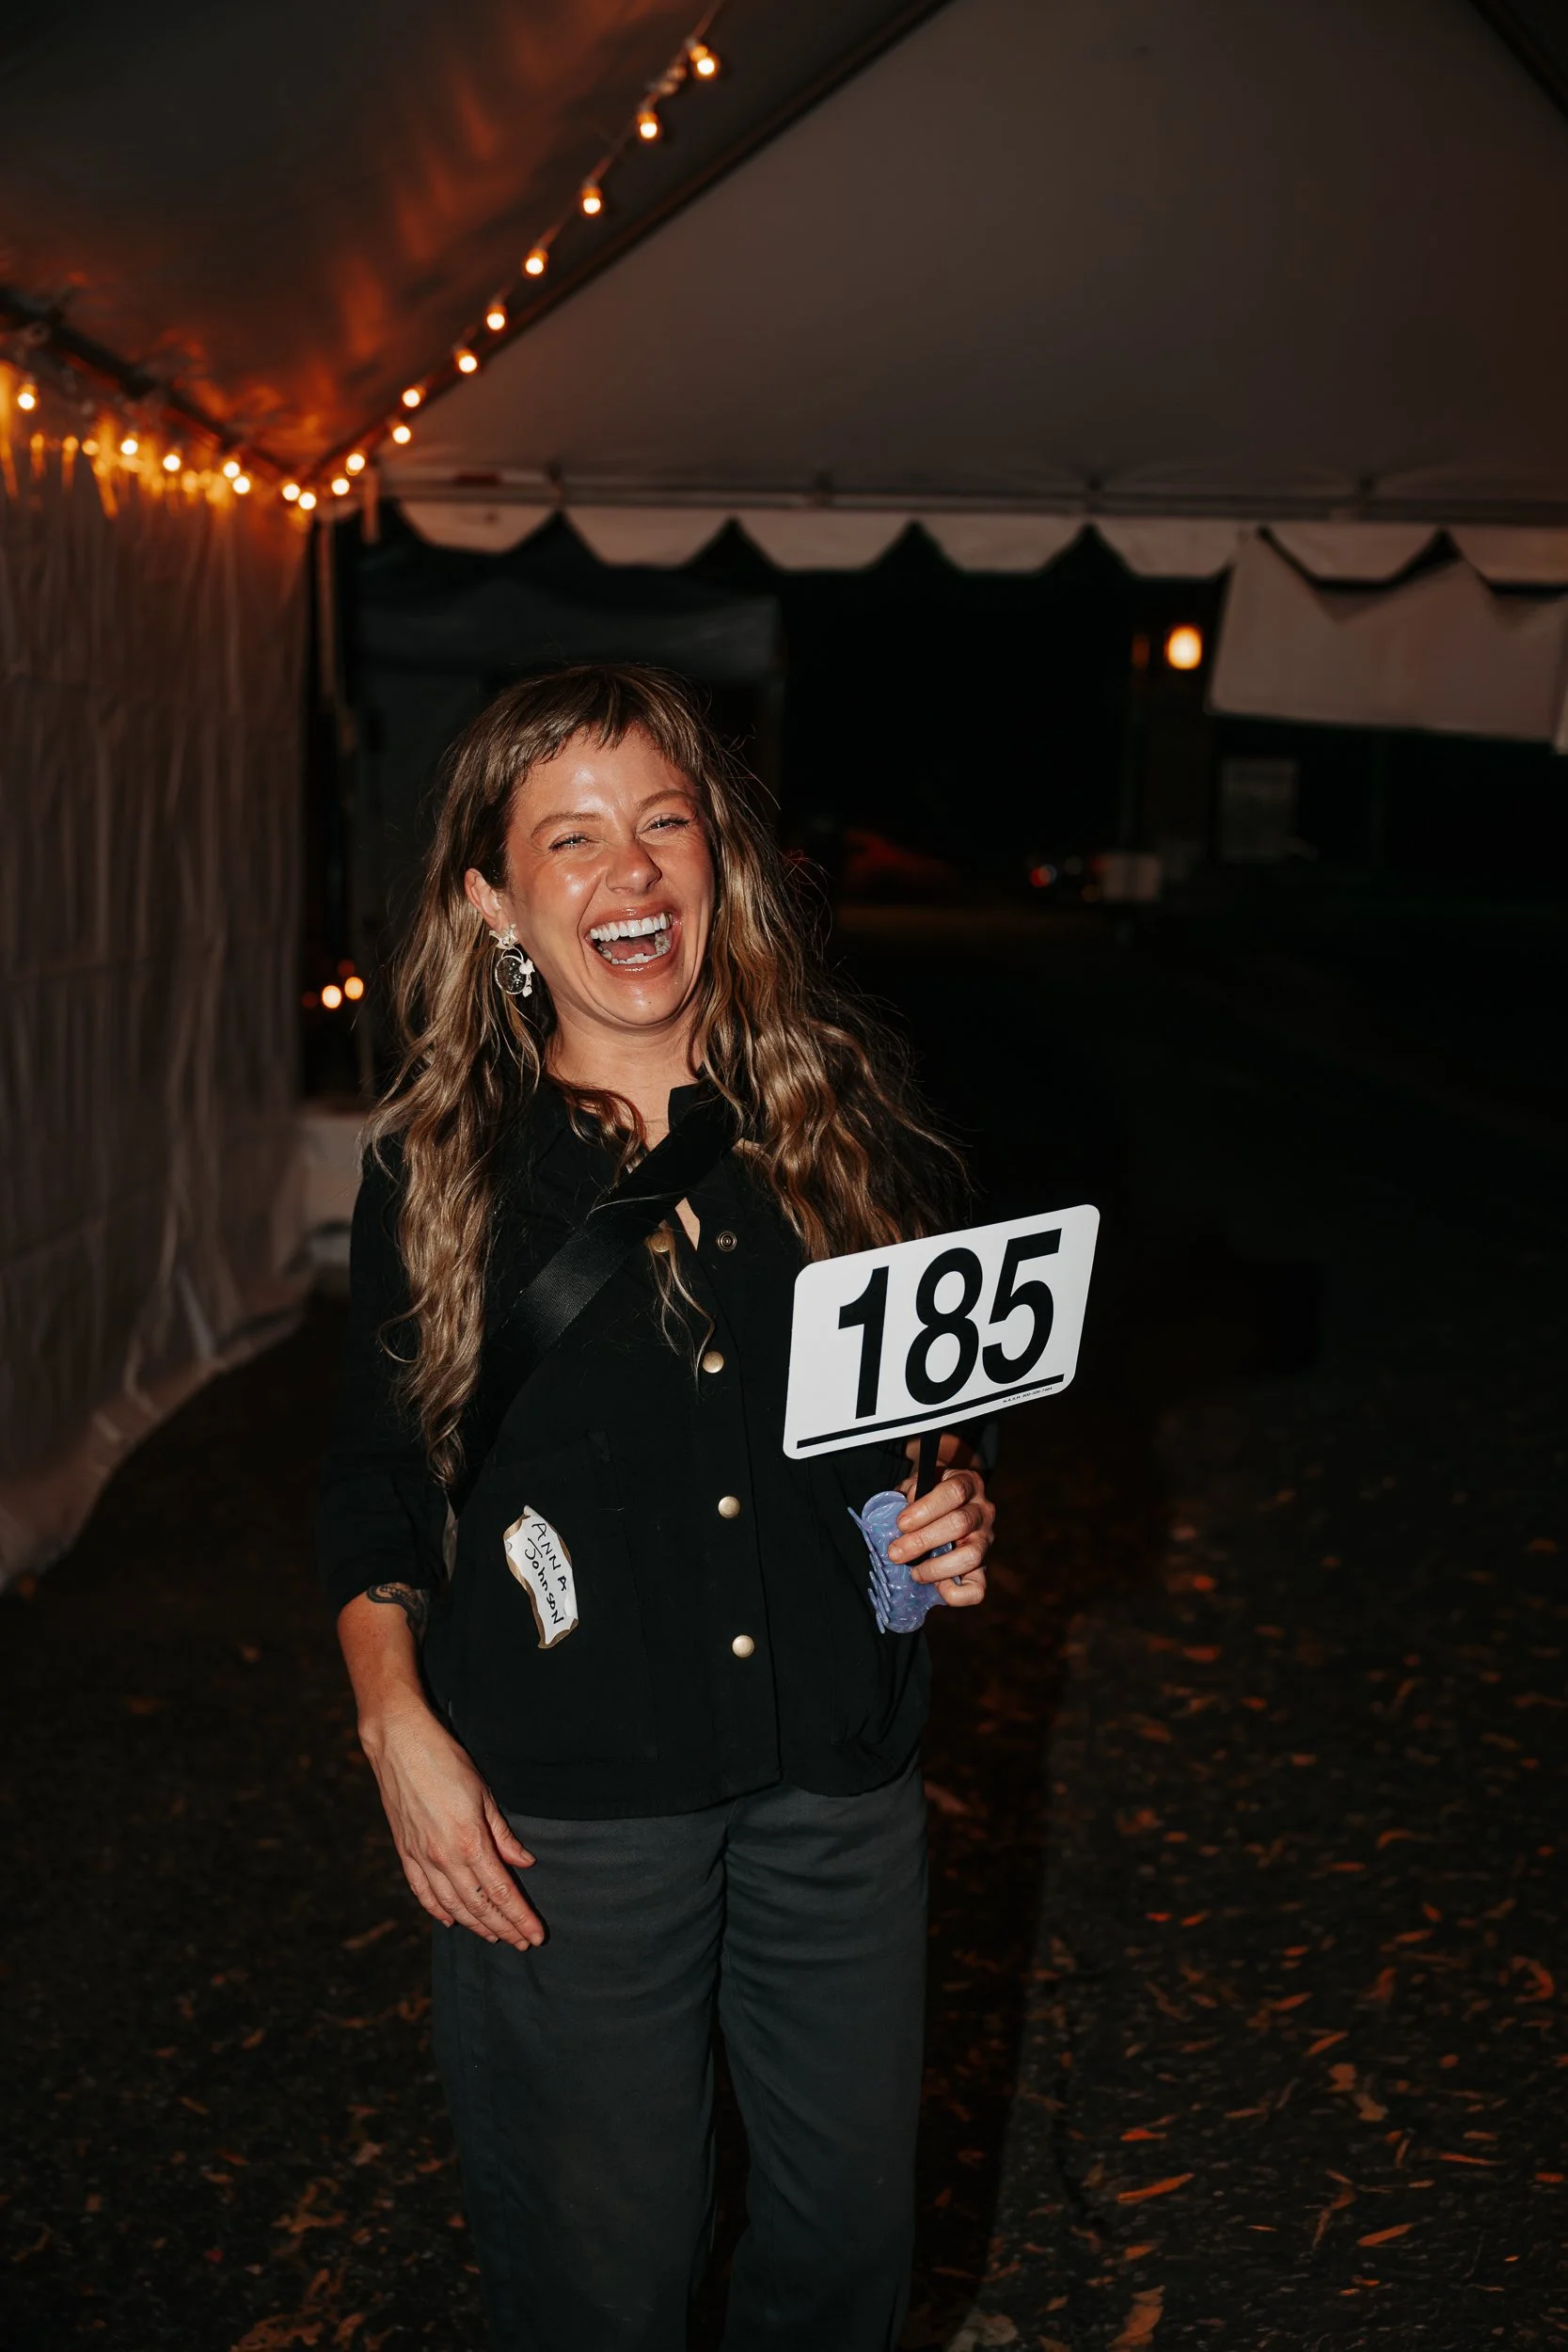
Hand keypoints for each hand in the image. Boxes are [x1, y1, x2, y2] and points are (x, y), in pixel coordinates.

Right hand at [361, 1698, 543, 1950]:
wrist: (399, 1743)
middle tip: (522, 1943)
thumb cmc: (447, 1761)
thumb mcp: (485, 1793)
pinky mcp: (405, 1852)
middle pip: (478, 1906)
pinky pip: (423, 1892)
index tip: (536, 1936)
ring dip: (475, 1926)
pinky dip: (438, 1911)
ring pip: (451, 1906)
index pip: (501, 1893)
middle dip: (503, 1928)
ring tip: (495, 1938)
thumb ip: (503, 1835)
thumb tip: (524, 1863)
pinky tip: (451, 1921)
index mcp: (469, 1842)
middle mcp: (444, 1858)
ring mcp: (421, 1858)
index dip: (520, 1918)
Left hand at [892, 1431, 995, 1610]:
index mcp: (967, 1482)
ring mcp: (986, 1538)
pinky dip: (957, 1594)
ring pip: (971, 1556)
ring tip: (913, 1572)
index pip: (954, 1492)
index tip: (901, 1523)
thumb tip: (899, 1515)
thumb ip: (909, 1494)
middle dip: (922, 1541)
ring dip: (936, 1568)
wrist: (953, 1501)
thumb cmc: (929, 1493)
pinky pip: (978, 1588)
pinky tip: (937, 1589)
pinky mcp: (982, 1565)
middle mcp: (983, 1510)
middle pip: (960, 1523)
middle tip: (895, 1553)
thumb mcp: (919, 1483)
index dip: (926, 1509)